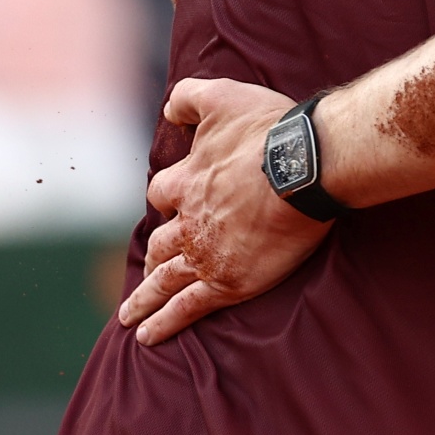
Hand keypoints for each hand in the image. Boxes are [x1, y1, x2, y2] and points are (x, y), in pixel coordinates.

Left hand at [117, 78, 326, 343]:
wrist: (303, 166)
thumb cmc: (268, 130)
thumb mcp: (222, 97)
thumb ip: (189, 98)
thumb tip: (168, 108)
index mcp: (187, 180)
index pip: (164, 194)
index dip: (167, 200)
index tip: (170, 207)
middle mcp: (188, 220)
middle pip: (159, 242)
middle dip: (152, 256)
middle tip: (148, 271)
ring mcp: (204, 254)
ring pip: (164, 280)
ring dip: (144, 298)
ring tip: (131, 315)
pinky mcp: (226, 282)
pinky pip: (186, 308)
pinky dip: (163, 323)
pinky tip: (146, 337)